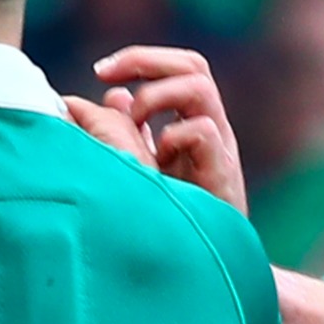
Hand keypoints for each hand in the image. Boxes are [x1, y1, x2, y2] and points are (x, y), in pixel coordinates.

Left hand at [87, 46, 246, 210]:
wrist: (213, 264)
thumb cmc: (178, 218)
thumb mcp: (145, 168)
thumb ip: (129, 132)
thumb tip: (109, 94)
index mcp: (192, 121)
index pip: (176, 67)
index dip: (138, 59)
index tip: (99, 71)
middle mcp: (211, 127)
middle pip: (193, 64)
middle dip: (146, 60)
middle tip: (105, 74)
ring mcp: (220, 148)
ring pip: (200, 88)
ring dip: (156, 97)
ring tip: (135, 124)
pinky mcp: (223, 172)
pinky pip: (204, 131)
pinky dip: (173, 136)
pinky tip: (158, 160)